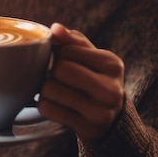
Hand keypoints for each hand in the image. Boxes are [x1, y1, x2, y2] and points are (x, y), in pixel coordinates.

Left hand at [38, 23, 124, 141]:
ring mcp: (100, 112)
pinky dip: (45, 105)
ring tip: (58, 92)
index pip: (65, 50)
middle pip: (59, 69)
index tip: (65, 62)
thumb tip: (56, 28)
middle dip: (51, 72)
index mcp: (112, 64)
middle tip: (58, 78)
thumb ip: (72, 39)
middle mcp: (111, 89)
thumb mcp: (89, 56)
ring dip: (45, 90)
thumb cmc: (93, 77)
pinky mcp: (86, 129)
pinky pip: (47, 109)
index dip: (57, 55)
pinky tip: (57, 105)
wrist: (108, 118)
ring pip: (49, 89)